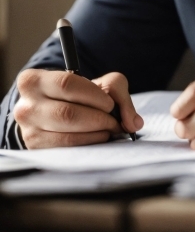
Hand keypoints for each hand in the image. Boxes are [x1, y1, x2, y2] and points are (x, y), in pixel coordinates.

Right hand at [13, 69, 143, 148]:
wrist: (55, 110)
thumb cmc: (78, 93)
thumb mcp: (98, 82)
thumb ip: (118, 92)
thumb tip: (132, 122)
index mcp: (33, 80)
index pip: (67, 84)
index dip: (94, 95)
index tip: (109, 103)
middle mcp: (25, 106)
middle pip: (67, 113)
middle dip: (98, 118)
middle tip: (114, 121)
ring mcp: (28, 131)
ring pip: (67, 135)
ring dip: (96, 133)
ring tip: (109, 129)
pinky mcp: (36, 150)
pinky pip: (66, 150)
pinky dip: (88, 144)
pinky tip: (98, 138)